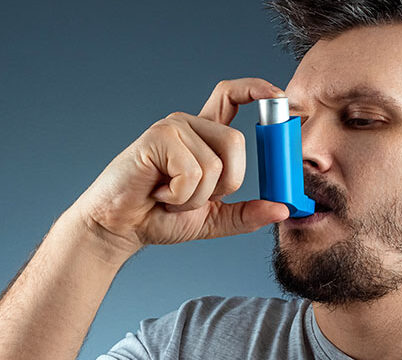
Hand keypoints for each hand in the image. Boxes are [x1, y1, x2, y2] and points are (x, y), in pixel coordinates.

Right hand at [67, 78, 290, 262]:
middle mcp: (188, 125)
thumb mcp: (213, 219)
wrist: (119, 228)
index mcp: (203, 137)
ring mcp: (172, 128)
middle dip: (224, 184)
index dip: (257, 90)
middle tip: (193, 198)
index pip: (232, 96)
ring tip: (169, 198)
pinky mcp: (157, 138)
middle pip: (236, 142)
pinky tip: (158, 194)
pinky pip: (192, 171)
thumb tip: (282, 209)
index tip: (278, 98)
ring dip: (195, 197)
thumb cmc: (157, 218)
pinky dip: (179, 196)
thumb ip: (247, 214)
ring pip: (214, 164)